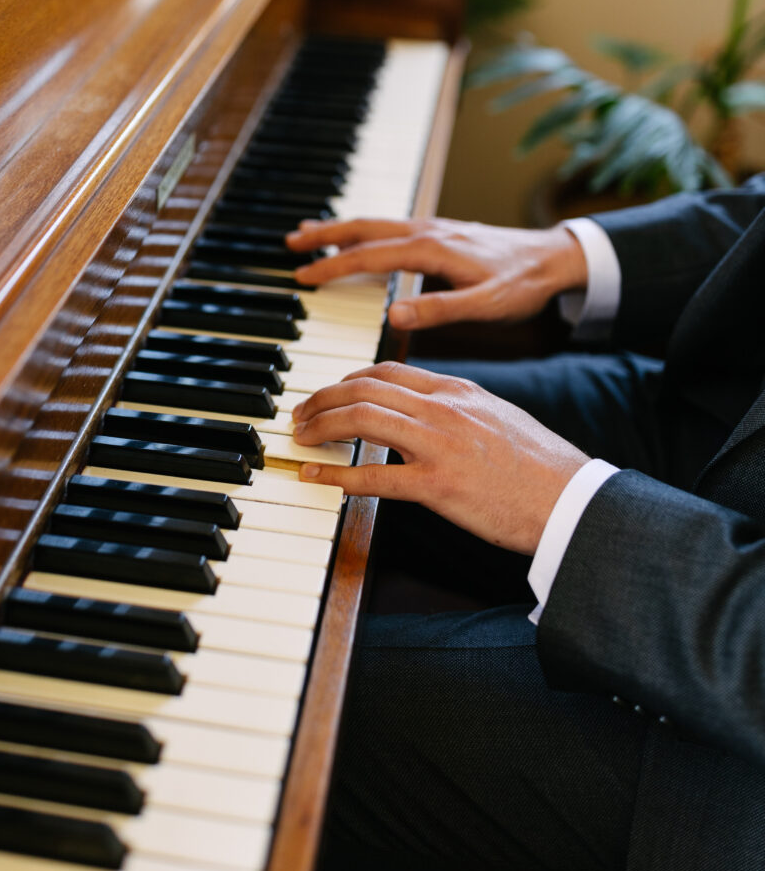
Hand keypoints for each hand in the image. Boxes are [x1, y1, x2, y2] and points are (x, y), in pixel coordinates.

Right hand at [286, 215, 586, 331]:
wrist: (556, 258)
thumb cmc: (523, 284)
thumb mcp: (486, 305)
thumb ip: (440, 309)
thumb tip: (394, 314)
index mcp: (431, 249)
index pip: (369, 256)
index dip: (333, 266)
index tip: (302, 277)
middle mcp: (428, 231)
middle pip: (365, 228)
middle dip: (326, 234)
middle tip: (291, 243)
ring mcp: (434, 228)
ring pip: (377, 223)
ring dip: (342, 228)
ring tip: (310, 233)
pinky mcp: (442, 231)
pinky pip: (393, 226)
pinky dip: (367, 229)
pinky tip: (362, 237)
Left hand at [292, 361, 587, 553]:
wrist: (572, 499)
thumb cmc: (540, 467)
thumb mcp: (497, 417)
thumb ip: (457, 409)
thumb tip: (422, 412)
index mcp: (456, 390)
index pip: (386, 370)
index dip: (347, 379)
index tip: (328, 393)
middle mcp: (443, 408)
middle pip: (363, 388)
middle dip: (322, 399)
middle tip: (299, 415)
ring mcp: (438, 445)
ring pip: (361, 419)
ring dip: (321, 427)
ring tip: (300, 438)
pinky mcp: (438, 485)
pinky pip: (374, 475)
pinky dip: (336, 473)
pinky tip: (316, 475)